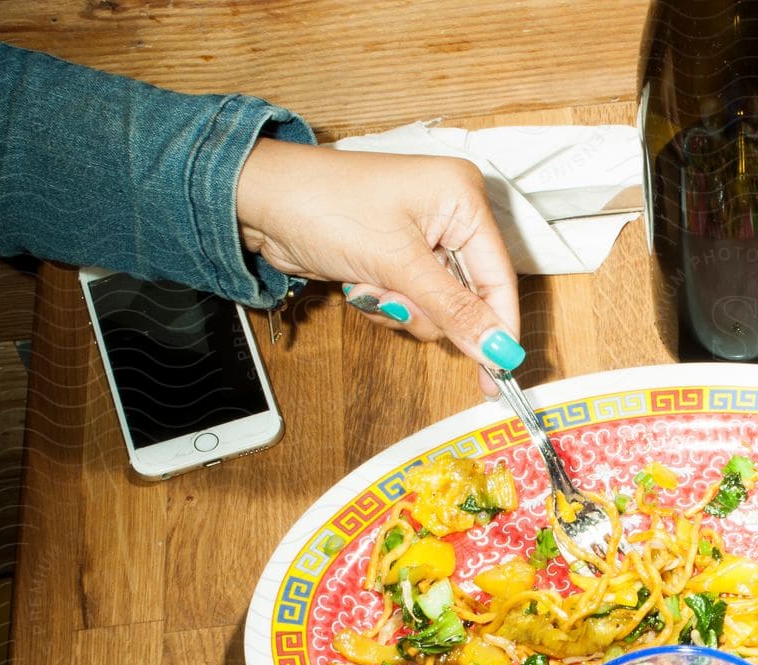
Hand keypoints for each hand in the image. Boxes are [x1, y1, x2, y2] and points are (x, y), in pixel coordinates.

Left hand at [236, 140, 522, 393]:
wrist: (258, 200)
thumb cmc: (322, 204)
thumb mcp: (397, 262)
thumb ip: (454, 309)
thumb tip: (499, 349)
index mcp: (463, 198)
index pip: (499, 278)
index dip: (498, 329)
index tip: (499, 374)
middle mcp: (450, 215)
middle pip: (470, 296)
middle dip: (428, 309)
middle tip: (394, 301)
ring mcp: (425, 237)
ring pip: (440, 307)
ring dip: (402, 309)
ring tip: (368, 283)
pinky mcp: (399, 257)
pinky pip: (414, 302)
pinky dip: (387, 304)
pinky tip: (361, 284)